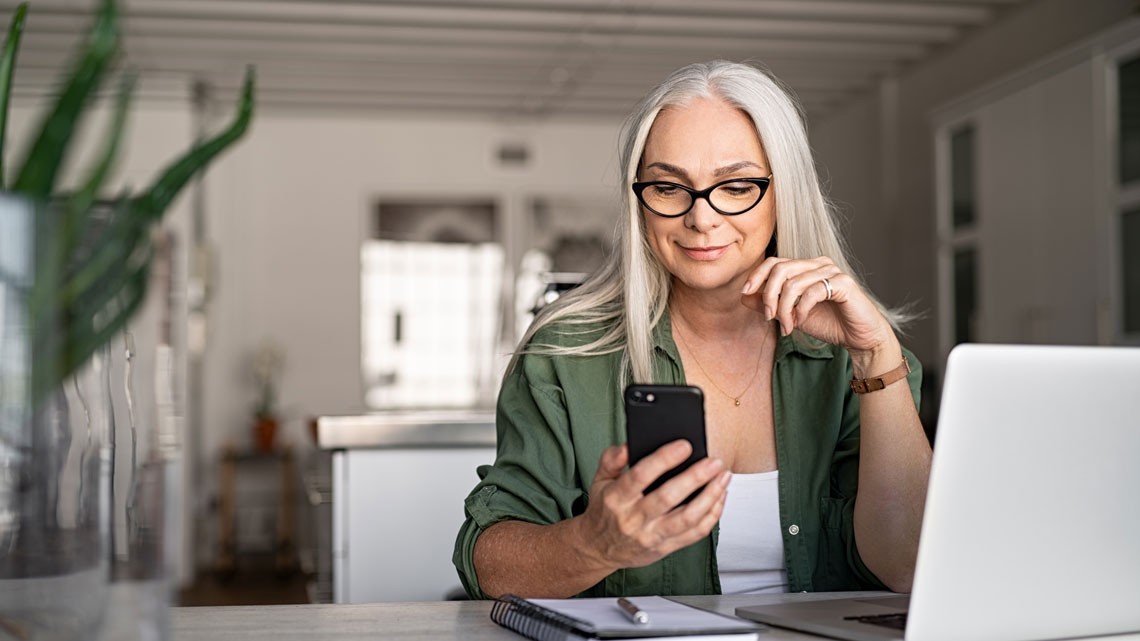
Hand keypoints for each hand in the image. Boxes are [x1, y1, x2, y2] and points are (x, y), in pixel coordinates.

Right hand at [577, 442, 730, 570]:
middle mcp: (633, 519)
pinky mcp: (666, 548)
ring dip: (710, 496)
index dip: (664, 459)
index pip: (640, 476)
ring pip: (687, 518)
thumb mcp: (599, 480)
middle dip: (695, 477)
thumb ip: (612, 459)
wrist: (599, 548)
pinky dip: (712, 515)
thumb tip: (629, 444)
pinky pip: (695, 533)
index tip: (684, 446)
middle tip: (714, 461)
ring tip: (723, 477)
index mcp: (616, 498)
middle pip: (668, 497)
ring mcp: (651, 536)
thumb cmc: (605, 510)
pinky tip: (719, 497)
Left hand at [740, 256, 895, 357]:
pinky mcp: (844, 283)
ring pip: (793, 283)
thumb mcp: (791, 314)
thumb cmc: (828, 324)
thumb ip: (769, 304)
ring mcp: (832, 271)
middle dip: (769, 295)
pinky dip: (801, 310)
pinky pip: (812, 292)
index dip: (757, 276)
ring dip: (785, 309)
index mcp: (806, 267)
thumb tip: (744, 296)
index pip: (774, 261)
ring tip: (788, 326)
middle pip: (780, 269)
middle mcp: (819, 264)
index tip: (745, 293)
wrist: (858, 338)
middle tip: (769, 318)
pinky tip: (801, 322)